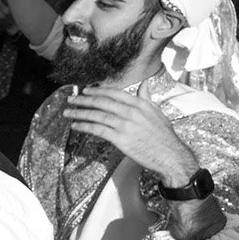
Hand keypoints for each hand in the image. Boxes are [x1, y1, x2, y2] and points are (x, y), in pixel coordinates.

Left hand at [63, 81, 197, 185]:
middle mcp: (131, 112)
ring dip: (80, 113)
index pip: (113, 93)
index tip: (85, 91)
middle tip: (71, 99)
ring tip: (68, 112)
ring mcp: (125, 125)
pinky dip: (84, 127)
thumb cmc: (164, 136)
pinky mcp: (120, 139)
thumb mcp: (157, 112)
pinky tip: (76, 126)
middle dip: (83, 100)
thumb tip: (144, 84)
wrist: (170, 155)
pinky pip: (98, 130)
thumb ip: (146, 97)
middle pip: (102, 102)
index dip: (97, 91)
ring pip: (97, 115)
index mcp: (140, 104)